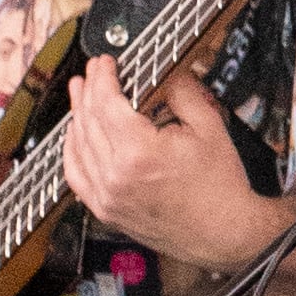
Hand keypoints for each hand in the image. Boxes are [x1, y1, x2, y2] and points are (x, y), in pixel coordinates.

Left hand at [59, 60, 270, 276]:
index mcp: (138, 153)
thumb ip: (182, 94)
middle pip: (87, 122)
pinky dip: (71, 152)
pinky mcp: (106, 211)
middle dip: (87, 91)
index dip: (102, 78)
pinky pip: (76, 177)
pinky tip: (75, 138)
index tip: (104, 63)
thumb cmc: (220, 187)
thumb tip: (168, 73)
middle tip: (91, 72)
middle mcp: (115, 177)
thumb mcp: (209, 128)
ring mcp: (106, 197)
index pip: (106, 104)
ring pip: (76, 147)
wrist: (224, 232)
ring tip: (79, 97)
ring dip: (76, 117)